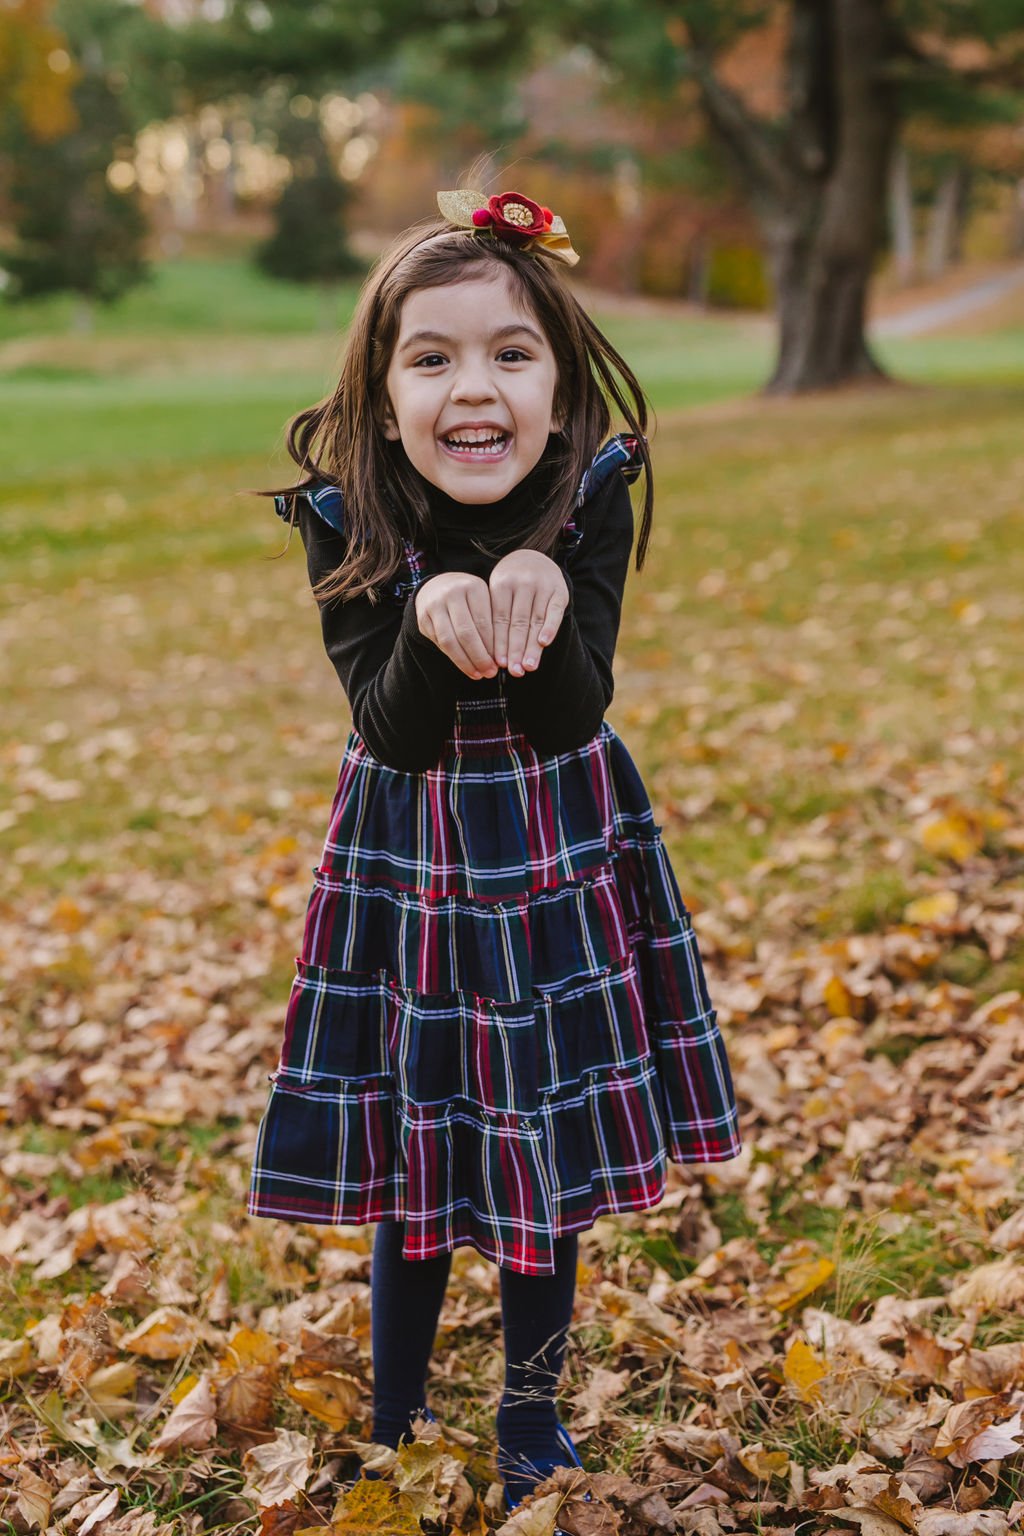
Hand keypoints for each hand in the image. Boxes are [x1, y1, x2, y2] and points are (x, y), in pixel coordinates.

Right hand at [414, 571, 496, 679]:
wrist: (437, 587)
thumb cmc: (468, 598)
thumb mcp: (483, 601)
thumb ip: (491, 623)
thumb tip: (497, 657)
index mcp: (472, 586)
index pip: (484, 622)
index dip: (492, 646)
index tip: (500, 663)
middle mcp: (451, 593)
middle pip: (466, 633)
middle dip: (479, 657)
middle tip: (489, 673)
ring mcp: (434, 606)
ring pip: (449, 641)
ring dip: (464, 662)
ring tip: (477, 674)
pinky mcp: (422, 618)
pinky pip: (439, 643)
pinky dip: (453, 657)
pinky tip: (465, 666)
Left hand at [489, 550, 568, 675]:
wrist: (533, 559)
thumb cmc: (511, 586)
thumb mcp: (499, 594)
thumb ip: (497, 618)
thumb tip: (496, 656)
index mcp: (502, 584)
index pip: (500, 619)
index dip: (500, 643)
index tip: (499, 664)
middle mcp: (522, 583)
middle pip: (518, 622)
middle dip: (516, 649)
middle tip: (514, 671)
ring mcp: (542, 585)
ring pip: (536, 620)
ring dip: (532, 646)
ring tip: (529, 666)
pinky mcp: (559, 591)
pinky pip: (554, 612)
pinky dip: (550, 627)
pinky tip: (544, 643)